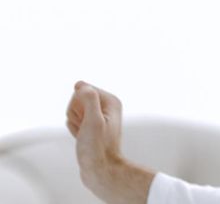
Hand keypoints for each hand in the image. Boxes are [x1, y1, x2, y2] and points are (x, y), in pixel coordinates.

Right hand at [66, 81, 153, 203]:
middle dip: (75, 114)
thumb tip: (81, 84)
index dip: (78, 105)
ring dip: (73, 123)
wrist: (100, 170)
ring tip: (84, 135)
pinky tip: (82, 139)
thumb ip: (88, 100)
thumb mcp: (93, 121)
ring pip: (73, 111)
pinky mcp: (91, 125)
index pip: (82, 89)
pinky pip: (73, 121)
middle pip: (76, 99)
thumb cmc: (98, 148)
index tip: (88, 120)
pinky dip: (73, 129)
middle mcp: (106, 106)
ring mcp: (98, 116)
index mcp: (111, 101)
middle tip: (86, 129)